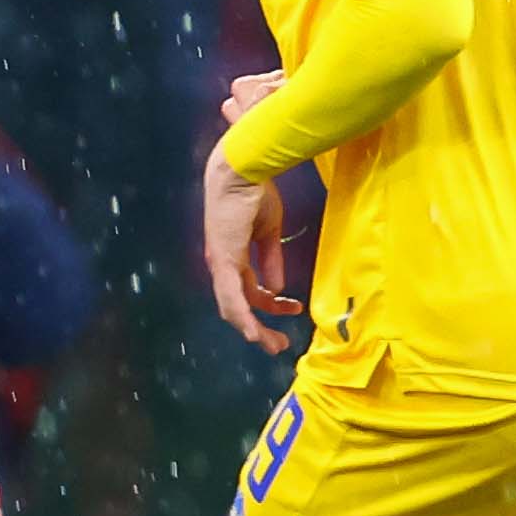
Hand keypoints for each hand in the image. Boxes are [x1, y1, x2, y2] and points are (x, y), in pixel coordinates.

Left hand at [199, 72, 301, 351]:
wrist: (242, 170)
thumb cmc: (254, 193)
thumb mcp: (268, 231)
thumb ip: (271, 259)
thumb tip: (279, 287)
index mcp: (232, 257)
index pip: (249, 291)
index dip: (270, 304)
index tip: (294, 306)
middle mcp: (222, 265)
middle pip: (237, 306)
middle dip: (259, 328)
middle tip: (279, 344)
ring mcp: (220, 264)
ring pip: (232, 308)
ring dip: (252, 329)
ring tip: (274, 344)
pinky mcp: (224, 259)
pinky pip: (232, 296)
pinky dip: (243, 316)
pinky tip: (254, 331)